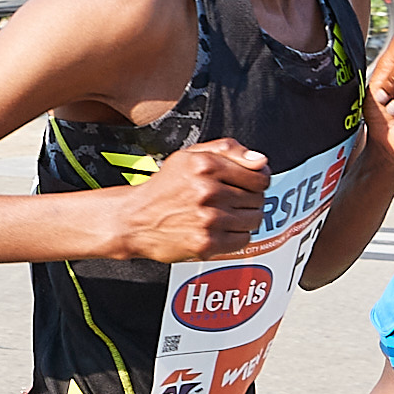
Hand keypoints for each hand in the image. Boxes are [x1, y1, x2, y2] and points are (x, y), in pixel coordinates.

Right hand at [117, 140, 268, 260]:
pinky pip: (243, 240)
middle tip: (231, 201)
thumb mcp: (188, 156)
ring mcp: (208, 218)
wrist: (133, 220)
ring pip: (254, 219)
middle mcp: (208, 191)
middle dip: (249, 200)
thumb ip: (227, 150)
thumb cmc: (162, 189)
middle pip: (258, 198)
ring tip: (225, 215)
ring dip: (245, 218)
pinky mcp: (207, 242)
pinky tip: (219, 229)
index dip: (258, 181)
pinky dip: (236, 236)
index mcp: (206, 165)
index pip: (259, 176)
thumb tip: (260, 160)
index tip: (250, 185)